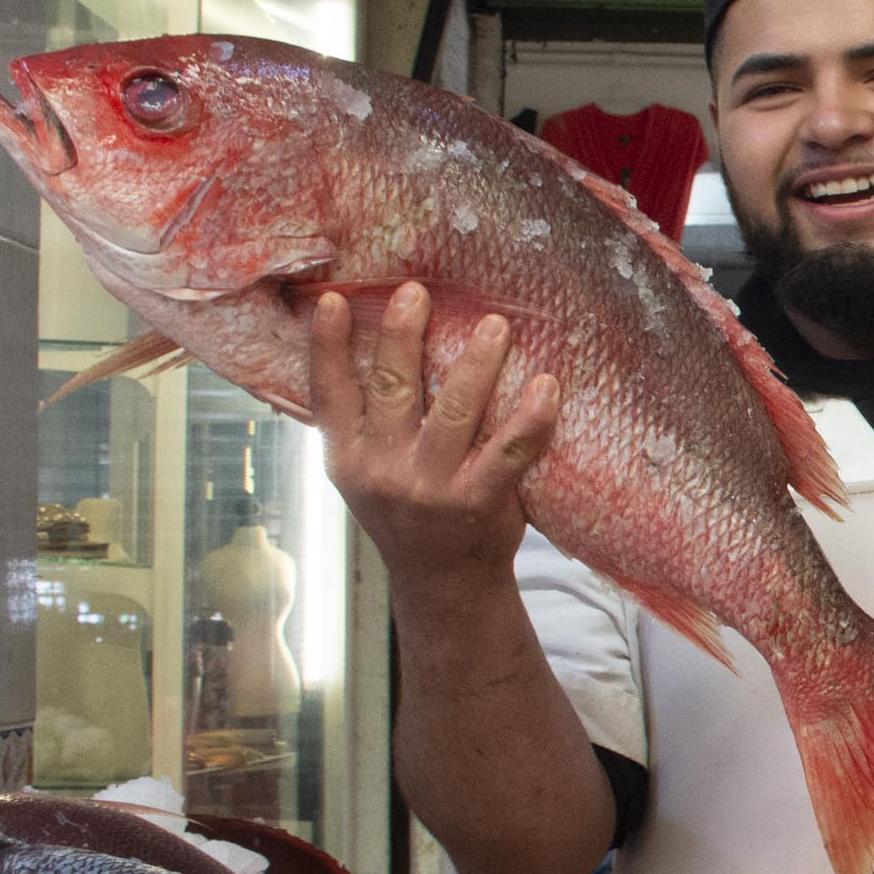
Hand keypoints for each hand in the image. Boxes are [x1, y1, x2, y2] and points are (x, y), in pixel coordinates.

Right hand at [310, 284, 560, 594]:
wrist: (443, 582)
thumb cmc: (408, 512)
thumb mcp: (364, 474)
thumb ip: (365, 422)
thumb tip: (374, 341)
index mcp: (348, 458)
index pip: (328, 395)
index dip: (327, 346)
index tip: (334, 300)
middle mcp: (383, 471)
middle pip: (392, 389)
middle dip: (403, 336)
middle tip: (418, 291)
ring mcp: (432, 486)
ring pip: (454, 410)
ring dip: (477, 363)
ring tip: (496, 324)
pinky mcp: (480, 500)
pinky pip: (510, 450)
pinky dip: (531, 416)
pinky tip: (546, 384)